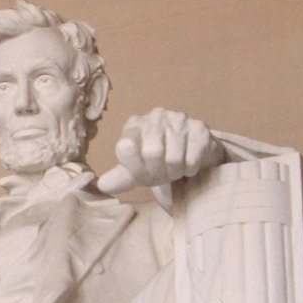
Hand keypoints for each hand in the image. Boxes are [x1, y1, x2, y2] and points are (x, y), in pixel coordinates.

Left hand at [97, 108, 223, 193]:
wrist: (193, 153)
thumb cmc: (160, 161)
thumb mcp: (138, 170)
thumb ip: (121, 177)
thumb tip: (103, 185)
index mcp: (134, 125)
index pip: (125, 148)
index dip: (135, 169)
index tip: (143, 174)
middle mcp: (155, 116)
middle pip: (151, 153)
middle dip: (158, 172)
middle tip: (163, 174)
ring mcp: (179, 119)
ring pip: (173, 158)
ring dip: (175, 172)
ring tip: (176, 169)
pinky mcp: (199, 128)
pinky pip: (192, 159)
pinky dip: (190, 170)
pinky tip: (189, 164)